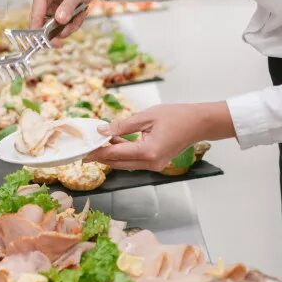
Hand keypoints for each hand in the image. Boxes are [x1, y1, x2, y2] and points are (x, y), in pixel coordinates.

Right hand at [29, 0, 119, 36]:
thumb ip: (68, 7)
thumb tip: (59, 21)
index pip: (36, 12)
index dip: (39, 29)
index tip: (47, 42)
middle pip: (43, 23)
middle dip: (59, 29)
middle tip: (70, 31)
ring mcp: (50, 5)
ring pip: (54, 26)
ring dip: (68, 26)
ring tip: (80, 16)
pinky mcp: (58, 10)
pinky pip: (62, 24)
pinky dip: (72, 23)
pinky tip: (81, 13)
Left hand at [85, 102, 233, 170]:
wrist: (199, 123)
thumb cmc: (176, 116)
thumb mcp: (146, 116)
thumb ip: (122, 125)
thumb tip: (102, 131)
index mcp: (147, 152)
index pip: (115, 154)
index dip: (97, 153)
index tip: (82, 152)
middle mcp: (151, 163)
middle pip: (118, 163)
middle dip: (101, 157)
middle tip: (84, 151)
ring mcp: (155, 165)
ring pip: (126, 164)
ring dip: (112, 155)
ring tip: (97, 145)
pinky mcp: (157, 163)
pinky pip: (135, 161)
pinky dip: (123, 153)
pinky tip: (115, 143)